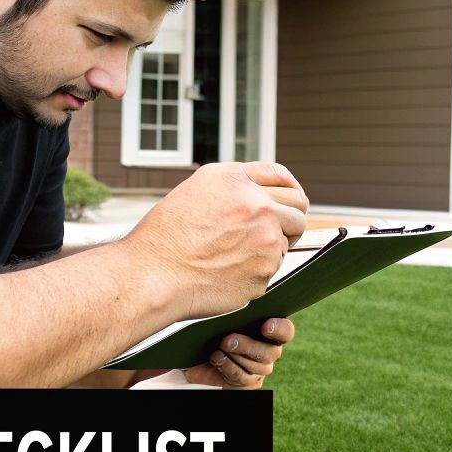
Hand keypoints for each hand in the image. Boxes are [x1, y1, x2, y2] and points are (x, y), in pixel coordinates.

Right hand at [122, 162, 308, 321]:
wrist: (152, 275)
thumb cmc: (167, 235)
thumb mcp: (197, 189)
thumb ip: (237, 183)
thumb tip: (269, 190)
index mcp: (236, 180)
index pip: (281, 176)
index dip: (288, 187)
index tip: (288, 199)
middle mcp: (256, 206)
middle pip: (299, 207)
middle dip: (290, 218)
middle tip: (272, 231)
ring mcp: (265, 241)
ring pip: (288, 241)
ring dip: (271, 247)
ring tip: (233, 253)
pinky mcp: (265, 272)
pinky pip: (272, 269)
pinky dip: (256, 271)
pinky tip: (227, 271)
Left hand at [182, 318, 295, 388]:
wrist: (199, 353)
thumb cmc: (215, 328)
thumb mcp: (225, 316)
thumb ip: (238, 309)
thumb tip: (245, 299)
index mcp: (271, 330)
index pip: (286, 330)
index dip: (279, 329)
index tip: (265, 326)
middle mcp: (270, 350)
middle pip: (271, 352)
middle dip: (248, 346)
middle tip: (227, 340)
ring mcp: (261, 368)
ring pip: (258, 367)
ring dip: (236, 358)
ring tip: (218, 349)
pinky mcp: (250, 382)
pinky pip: (245, 378)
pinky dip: (229, 368)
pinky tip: (216, 359)